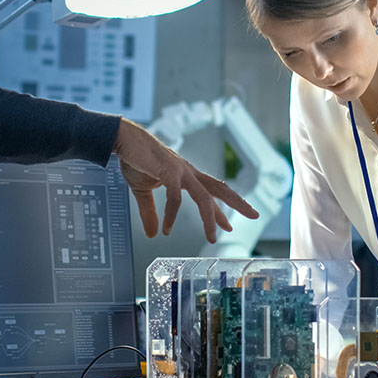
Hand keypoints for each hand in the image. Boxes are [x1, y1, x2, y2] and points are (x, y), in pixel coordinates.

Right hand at [113, 119, 258, 242]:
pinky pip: (175, 198)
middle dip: (238, 202)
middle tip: (255, 215)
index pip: (210, 194)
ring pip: (204, 197)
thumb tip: (153, 234)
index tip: (229, 225)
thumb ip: (149, 212)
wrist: (122, 139)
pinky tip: (167, 229)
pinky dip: (172, 215)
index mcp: (186, 175)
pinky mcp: (168, 171)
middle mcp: (188, 172)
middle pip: (219, 188)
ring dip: (210, 218)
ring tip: (212, 238)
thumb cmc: (135, 160)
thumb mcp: (143, 190)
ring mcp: (181, 171)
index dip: (220, 211)